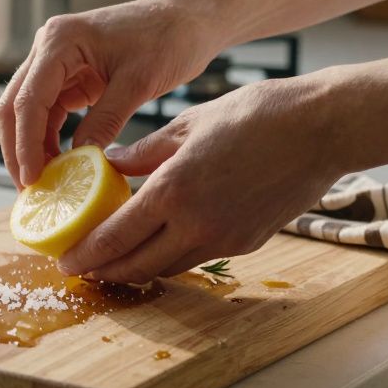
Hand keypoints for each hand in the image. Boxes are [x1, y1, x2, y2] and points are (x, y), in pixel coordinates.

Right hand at [0, 0, 226, 188]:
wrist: (188, 20)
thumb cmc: (169, 39)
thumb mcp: (138, 83)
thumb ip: (106, 120)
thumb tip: (79, 161)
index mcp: (60, 40)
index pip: (29, 100)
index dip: (26, 144)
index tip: (32, 179)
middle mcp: (49, 47)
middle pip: (15, 105)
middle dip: (18, 148)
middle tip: (30, 188)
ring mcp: (56, 61)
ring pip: (27, 111)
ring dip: (31, 145)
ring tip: (44, 181)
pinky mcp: (70, 76)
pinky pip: (49, 111)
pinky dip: (49, 137)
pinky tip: (59, 163)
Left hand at [57, 76, 345, 281]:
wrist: (323, 129)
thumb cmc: (257, 114)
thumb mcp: (189, 124)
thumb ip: (144, 151)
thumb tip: (109, 164)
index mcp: (174, 191)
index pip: (116, 238)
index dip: (86, 255)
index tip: (65, 261)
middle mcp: (197, 225)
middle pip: (137, 266)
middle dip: (104, 272)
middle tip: (81, 269)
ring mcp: (225, 239)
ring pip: (167, 267)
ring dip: (136, 268)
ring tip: (113, 260)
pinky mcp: (247, 243)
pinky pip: (196, 257)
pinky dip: (170, 256)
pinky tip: (158, 242)